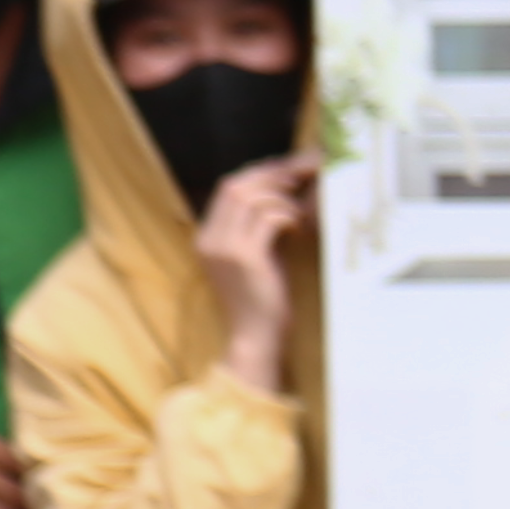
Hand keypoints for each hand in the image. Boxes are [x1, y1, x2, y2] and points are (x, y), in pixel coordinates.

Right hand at [199, 156, 317, 393]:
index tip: (286, 170)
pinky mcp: (246, 257)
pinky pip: (267, 218)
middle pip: (235, 185)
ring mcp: (224, 247)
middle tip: (300, 177)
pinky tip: (300, 227)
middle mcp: (210, 237)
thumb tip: (283, 196)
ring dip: (281, 196)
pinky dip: (286, 215)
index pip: (227, 187)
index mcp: (208, 236)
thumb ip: (260, 228)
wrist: (256, 338)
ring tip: (301, 209)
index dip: (258, 173)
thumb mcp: (258, 257)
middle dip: (270, 175)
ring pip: (250, 197)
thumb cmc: (263, 300)